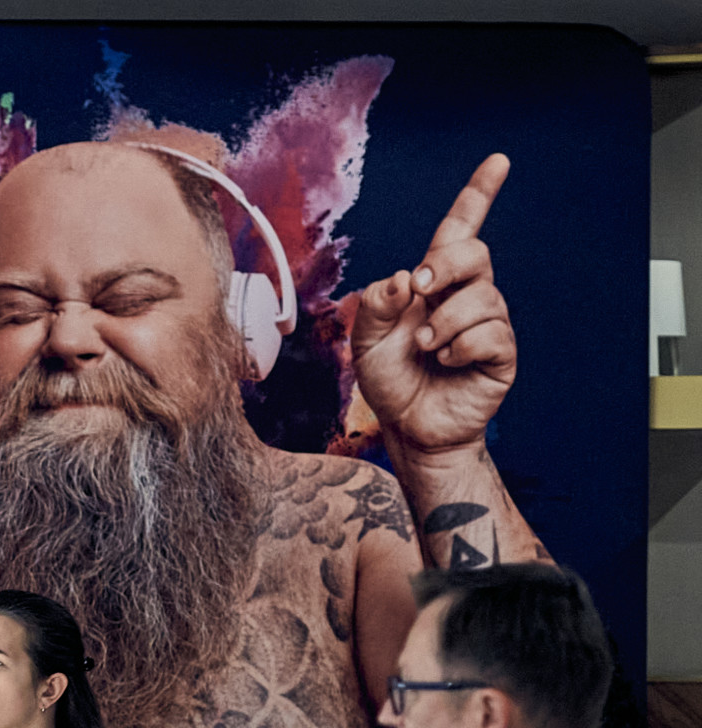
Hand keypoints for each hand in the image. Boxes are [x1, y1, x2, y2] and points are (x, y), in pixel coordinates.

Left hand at [352, 155, 515, 457]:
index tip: (497, 162)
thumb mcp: (365, 341)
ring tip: (425, 347)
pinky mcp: (501, 353)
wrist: (408, 428)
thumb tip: (403, 278)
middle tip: (419, 291)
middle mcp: (465, 296)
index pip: (459, 231)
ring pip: (481, 297)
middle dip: (445, 265)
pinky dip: (460, 346)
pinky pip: (491, 334)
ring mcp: (487, 323)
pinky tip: (445, 362)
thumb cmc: (390, 381)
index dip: (478, 196)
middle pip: (473, 253)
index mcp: (432, 284)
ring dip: (443, 322)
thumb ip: (374, 304)